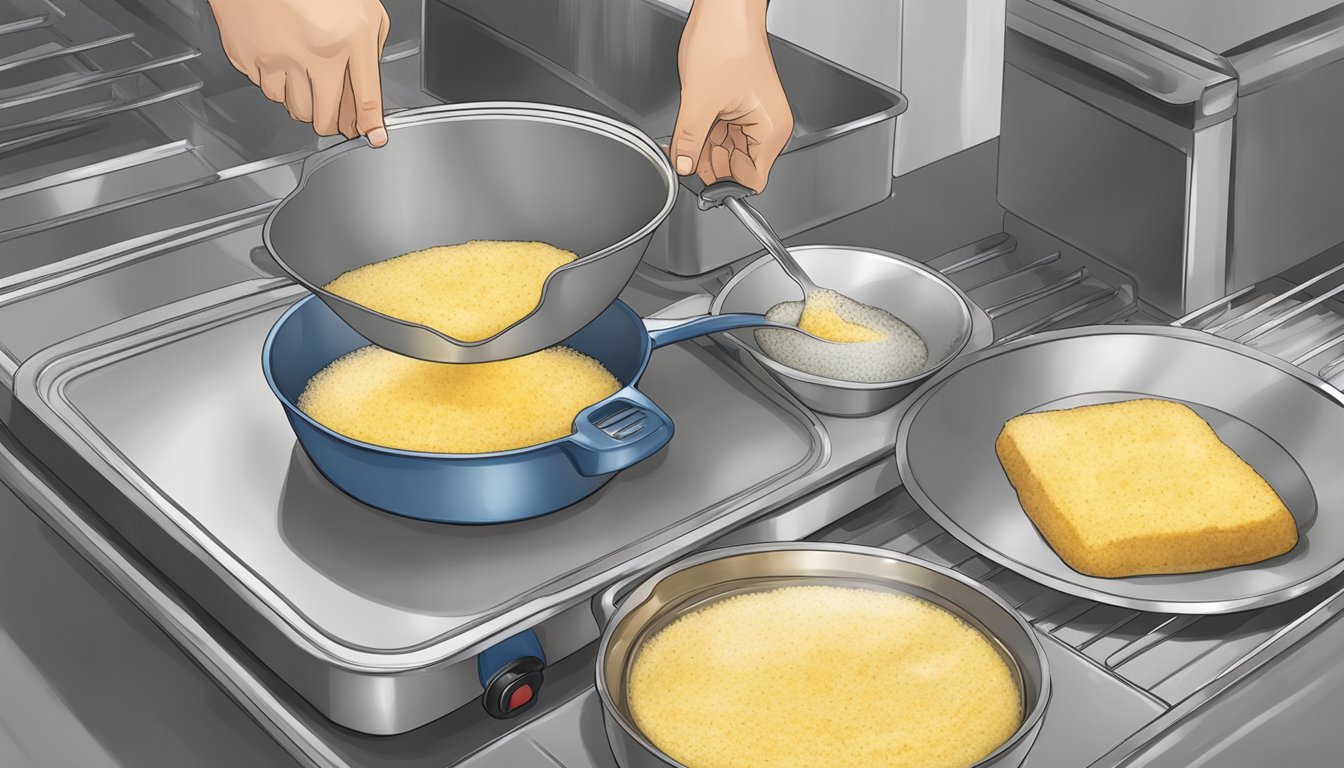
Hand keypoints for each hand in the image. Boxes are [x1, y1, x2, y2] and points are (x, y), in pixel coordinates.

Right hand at [207, 0, 390, 146]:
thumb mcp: (362, 6)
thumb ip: (370, 41)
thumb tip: (369, 75)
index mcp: (349, 38)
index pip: (366, 97)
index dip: (371, 124)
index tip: (374, 138)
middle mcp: (316, 53)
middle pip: (326, 115)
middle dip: (334, 125)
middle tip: (337, 123)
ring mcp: (279, 57)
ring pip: (296, 108)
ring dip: (306, 107)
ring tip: (310, 92)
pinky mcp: (250, 57)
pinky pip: (268, 90)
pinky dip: (278, 88)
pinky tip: (284, 71)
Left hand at [671, 0, 792, 191]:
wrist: (724, 9)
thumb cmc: (726, 40)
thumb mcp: (699, 98)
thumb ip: (689, 140)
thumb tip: (682, 166)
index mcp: (770, 129)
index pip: (751, 180)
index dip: (724, 185)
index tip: (700, 184)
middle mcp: (766, 126)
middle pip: (736, 167)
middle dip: (707, 166)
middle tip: (682, 158)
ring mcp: (752, 117)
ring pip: (724, 152)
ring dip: (701, 150)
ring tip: (680, 141)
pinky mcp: (738, 109)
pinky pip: (720, 134)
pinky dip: (702, 136)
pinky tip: (685, 133)